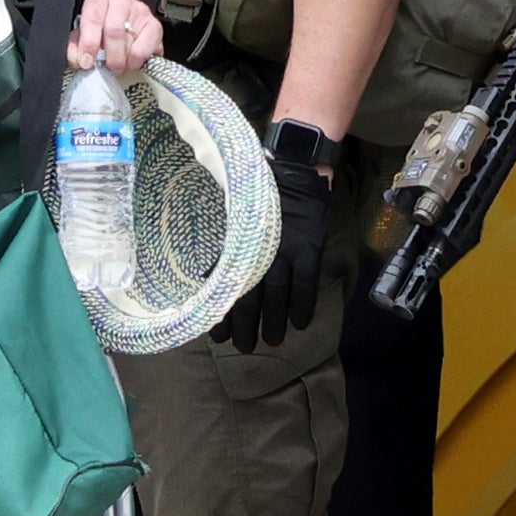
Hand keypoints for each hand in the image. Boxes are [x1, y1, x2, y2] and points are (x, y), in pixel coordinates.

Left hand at [66, 0, 161, 75]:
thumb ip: (76, 46)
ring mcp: (140, 10)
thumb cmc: (100, 32)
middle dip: (109, 55)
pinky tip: (130, 62)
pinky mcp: (155, 25)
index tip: (87, 61)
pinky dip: (135, 61)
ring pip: (129, 41)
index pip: (94, 15)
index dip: (89, 41)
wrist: (124, 32)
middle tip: (107, 68)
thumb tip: (80, 59)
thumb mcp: (82, 35)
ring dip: (121, 60)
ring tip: (117, 66)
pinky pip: (143, 49)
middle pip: (114, 29)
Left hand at [216, 130, 335, 351]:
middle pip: (250, 296)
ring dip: (274, 321)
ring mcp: (286, 251)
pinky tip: (302, 324)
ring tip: (271, 343)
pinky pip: (307, 284)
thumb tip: (205, 276)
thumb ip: (225, 246)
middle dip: (246, 325)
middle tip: (243, 349)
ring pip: (277, 295)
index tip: (217, 335)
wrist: (292, 167)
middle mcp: (258, 252)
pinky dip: (304, 305)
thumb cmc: (258, 192)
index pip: (227, 285)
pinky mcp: (310, 249)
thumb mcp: (234, 216)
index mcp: (238, 244)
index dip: (223, 312)